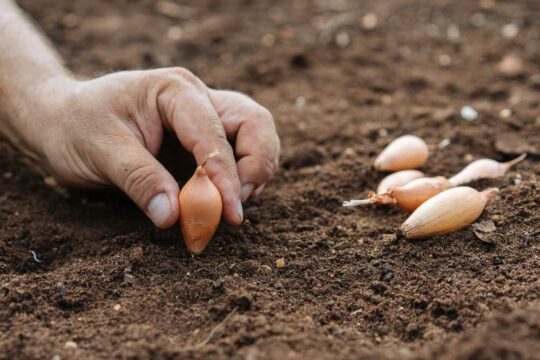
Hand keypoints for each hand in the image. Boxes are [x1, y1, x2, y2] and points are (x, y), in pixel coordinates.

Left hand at [21, 68, 279, 227]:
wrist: (64, 122)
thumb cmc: (77, 129)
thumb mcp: (100, 152)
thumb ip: (140, 180)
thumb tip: (174, 216)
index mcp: (174, 91)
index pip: (214, 134)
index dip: (225, 178)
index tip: (228, 215)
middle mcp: (198, 98)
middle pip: (254, 123)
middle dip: (256, 166)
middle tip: (236, 207)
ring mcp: (205, 116)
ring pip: (257, 136)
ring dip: (254, 173)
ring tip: (230, 206)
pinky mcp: (204, 139)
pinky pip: (240, 154)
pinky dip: (240, 178)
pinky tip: (222, 200)